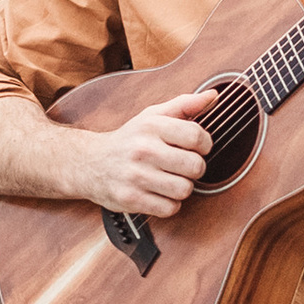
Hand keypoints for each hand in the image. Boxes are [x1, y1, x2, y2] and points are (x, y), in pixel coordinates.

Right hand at [75, 88, 217, 221]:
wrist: (90, 163)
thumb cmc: (128, 140)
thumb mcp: (152, 116)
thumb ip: (184, 105)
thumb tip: (213, 95)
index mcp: (151, 126)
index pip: (196, 136)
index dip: (205, 144)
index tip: (198, 147)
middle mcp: (143, 149)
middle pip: (195, 166)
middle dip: (194, 168)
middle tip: (183, 166)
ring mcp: (136, 176)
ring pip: (184, 189)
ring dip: (182, 187)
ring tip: (170, 179)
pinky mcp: (131, 199)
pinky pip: (170, 208)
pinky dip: (169, 204)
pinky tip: (159, 193)